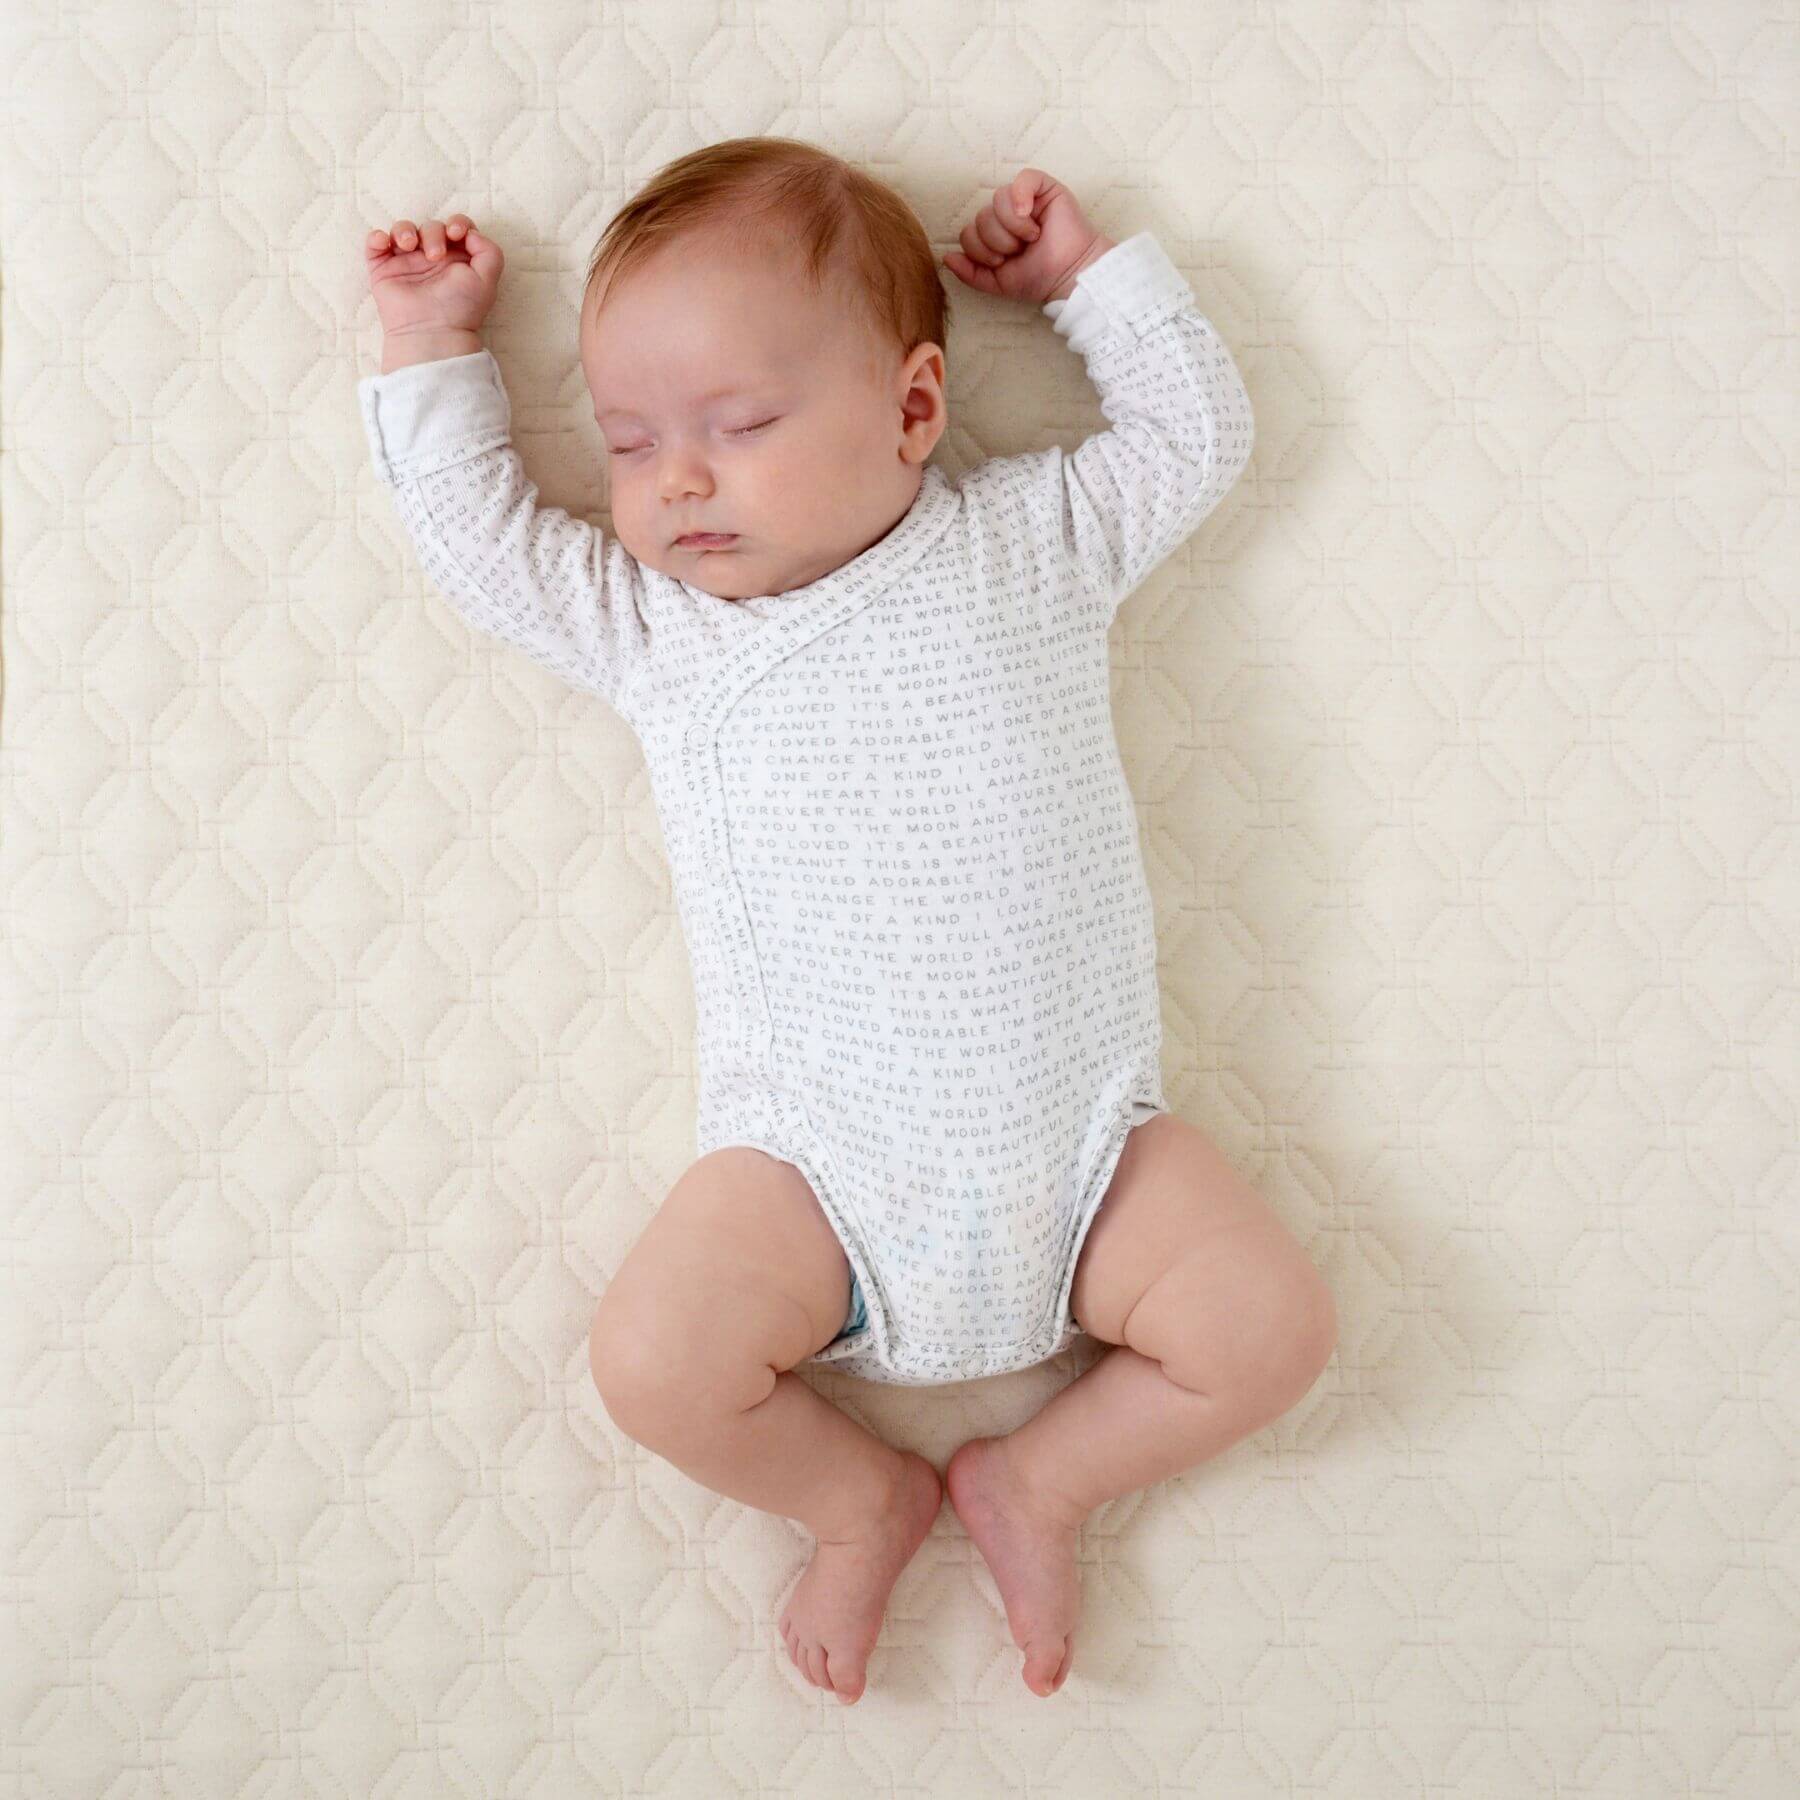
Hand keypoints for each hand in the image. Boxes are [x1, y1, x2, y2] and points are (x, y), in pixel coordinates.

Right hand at [364, 213, 504, 340]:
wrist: (432, 331)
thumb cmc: (461, 309)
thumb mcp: (488, 280)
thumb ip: (490, 252)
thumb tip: (471, 233)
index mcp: (457, 258)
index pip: (456, 227)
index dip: (457, 222)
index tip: (456, 233)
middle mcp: (432, 258)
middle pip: (431, 226)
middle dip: (433, 233)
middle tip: (434, 256)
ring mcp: (407, 262)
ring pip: (402, 229)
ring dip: (404, 230)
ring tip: (408, 246)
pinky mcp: (384, 269)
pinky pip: (375, 243)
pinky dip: (377, 237)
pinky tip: (385, 243)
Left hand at [942, 171, 1113, 306]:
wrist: (1068, 275)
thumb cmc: (1038, 278)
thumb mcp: (997, 283)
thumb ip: (970, 273)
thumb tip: (946, 258)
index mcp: (994, 234)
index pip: (968, 232)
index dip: (981, 250)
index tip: (1004, 262)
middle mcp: (1007, 214)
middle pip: (981, 217)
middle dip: (998, 241)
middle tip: (1021, 250)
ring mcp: (1025, 199)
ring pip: (998, 200)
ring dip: (1012, 227)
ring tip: (1032, 238)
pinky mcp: (1044, 187)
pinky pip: (1023, 179)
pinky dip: (1022, 197)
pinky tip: (1029, 215)